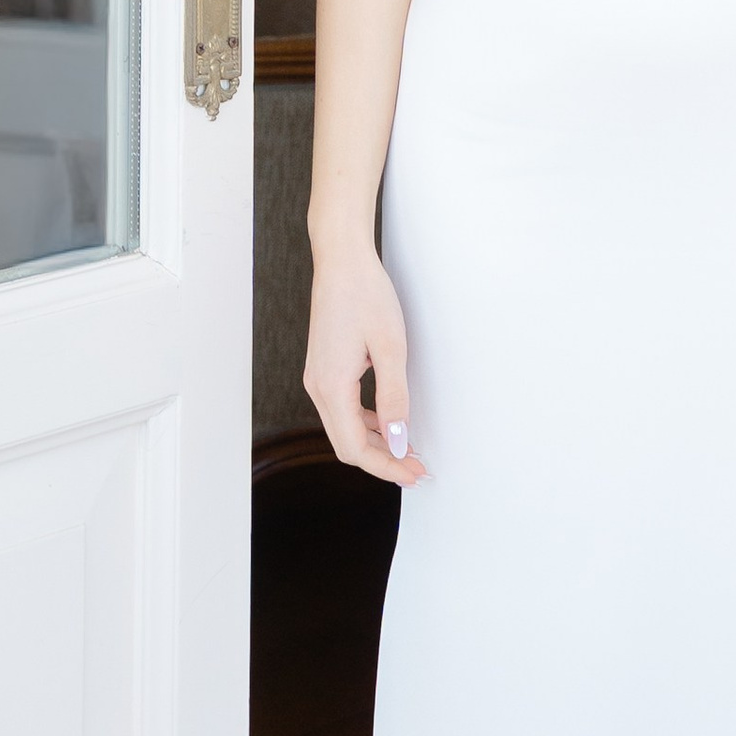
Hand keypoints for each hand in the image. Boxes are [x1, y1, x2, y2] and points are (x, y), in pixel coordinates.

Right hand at [304, 237, 428, 485]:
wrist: (342, 261)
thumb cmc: (366, 295)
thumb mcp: (391, 348)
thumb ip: (394, 398)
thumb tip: (400, 440)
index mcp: (331, 386)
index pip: (356, 448)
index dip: (386, 467)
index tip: (415, 474)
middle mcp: (318, 387)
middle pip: (346, 446)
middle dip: (382, 462)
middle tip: (418, 469)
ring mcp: (318, 379)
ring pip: (343, 431)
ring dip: (375, 445)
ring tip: (408, 451)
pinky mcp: (323, 370)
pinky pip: (341, 411)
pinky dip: (365, 425)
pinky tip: (388, 423)